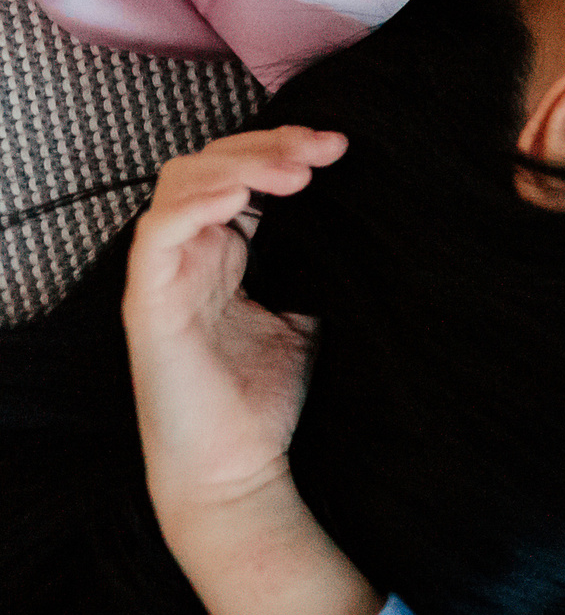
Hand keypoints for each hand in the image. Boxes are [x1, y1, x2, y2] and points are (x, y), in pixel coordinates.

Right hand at [123, 126, 343, 525]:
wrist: (237, 470)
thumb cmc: (268, 398)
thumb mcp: (310, 314)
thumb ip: (319, 264)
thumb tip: (367, 219)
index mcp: (227, 254)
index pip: (243, 174)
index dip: (284, 150)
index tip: (340, 147)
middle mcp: (193, 255)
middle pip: (212, 165)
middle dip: (268, 144)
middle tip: (324, 147)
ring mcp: (167, 275)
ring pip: (182, 185)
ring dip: (240, 165)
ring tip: (296, 170)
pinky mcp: (148, 303)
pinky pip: (157, 234)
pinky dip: (194, 205)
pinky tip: (238, 197)